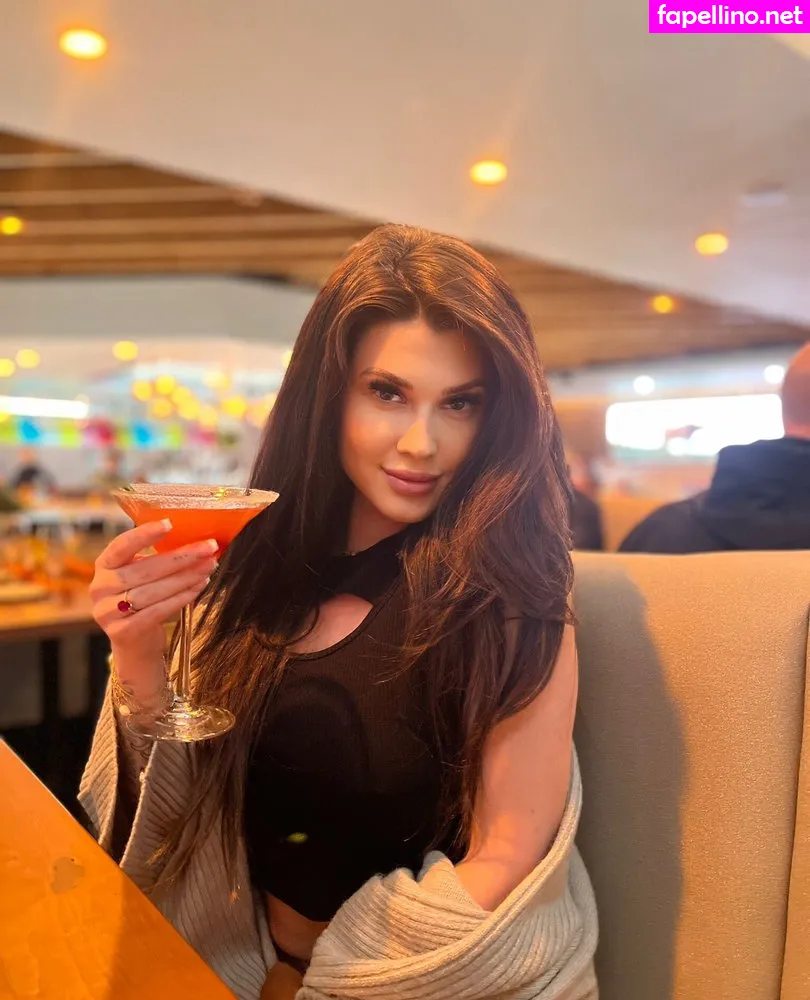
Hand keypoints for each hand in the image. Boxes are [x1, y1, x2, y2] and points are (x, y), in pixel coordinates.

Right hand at [90, 518, 217, 663]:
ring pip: (153, 591)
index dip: (144, 534)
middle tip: (209, 548)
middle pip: (144, 570)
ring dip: (185, 577)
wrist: (135, 643)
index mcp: (104, 566)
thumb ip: (156, 558)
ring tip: (208, 567)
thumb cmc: (143, 599)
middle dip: (181, 557)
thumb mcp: (141, 575)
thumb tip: (196, 539)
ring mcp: (108, 612)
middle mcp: (101, 587)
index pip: (121, 545)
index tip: (169, 523)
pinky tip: (198, 587)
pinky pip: (157, 611)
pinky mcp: (123, 632)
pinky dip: (181, 598)